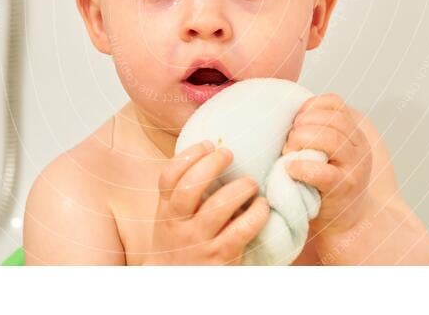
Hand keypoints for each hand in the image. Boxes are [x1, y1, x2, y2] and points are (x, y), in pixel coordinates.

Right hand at [145, 140, 270, 264]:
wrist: (175, 284)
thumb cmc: (179, 242)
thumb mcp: (171, 217)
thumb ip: (183, 192)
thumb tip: (213, 154)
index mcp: (166, 210)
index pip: (169, 177)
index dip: (189, 155)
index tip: (208, 144)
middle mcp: (179, 225)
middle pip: (191, 187)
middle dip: (212, 164)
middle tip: (229, 154)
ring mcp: (199, 242)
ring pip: (218, 207)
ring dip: (239, 188)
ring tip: (251, 182)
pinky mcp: (220, 257)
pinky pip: (241, 230)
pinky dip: (256, 214)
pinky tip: (262, 206)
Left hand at [281, 93, 372, 236]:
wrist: (347, 225)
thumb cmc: (326, 185)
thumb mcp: (326, 152)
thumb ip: (315, 130)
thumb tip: (284, 107)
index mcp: (354, 133)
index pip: (334, 103)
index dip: (310, 106)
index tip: (295, 121)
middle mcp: (359, 147)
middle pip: (331, 118)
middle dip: (302, 125)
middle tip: (288, 142)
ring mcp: (354, 168)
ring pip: (330, 138)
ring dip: (301, 141)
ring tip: (288, 153)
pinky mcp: (343, 189)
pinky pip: (323, 172)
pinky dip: (302, 167)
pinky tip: (290, 169)